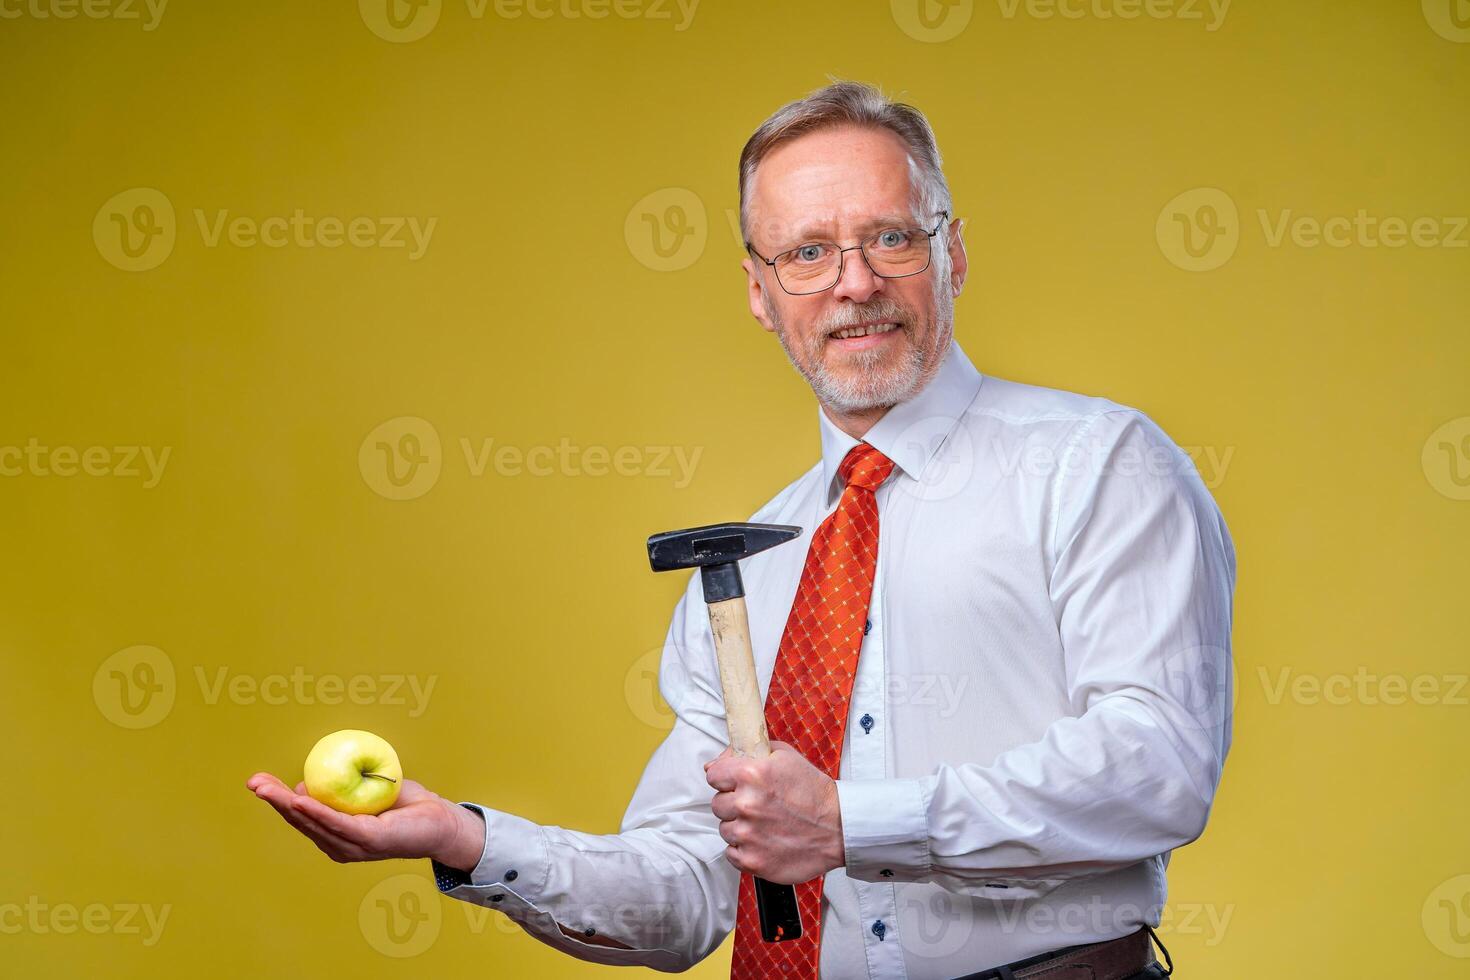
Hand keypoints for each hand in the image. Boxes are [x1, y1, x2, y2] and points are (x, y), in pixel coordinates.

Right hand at [245, 772, 484, 870]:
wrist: (440, 821)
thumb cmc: (404, 805)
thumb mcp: (366, 790)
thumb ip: (340, 788)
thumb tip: (310, 779)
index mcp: (336, 836)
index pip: (301, 818)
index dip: (278, 800)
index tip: (258, 782)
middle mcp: (339, 846)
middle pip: (300, 822)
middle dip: (274, 801)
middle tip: (253, 782)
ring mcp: (353, 846)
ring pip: (313, 823)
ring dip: (288, 805)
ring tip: (268, 789)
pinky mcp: (369, 840)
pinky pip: (338, 823)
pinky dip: (318, 812)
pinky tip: (301, 801)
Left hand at [703, 741, 844, 884]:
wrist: (839, 827)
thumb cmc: (813, 792)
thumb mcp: (783, 756)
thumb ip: (745, 753)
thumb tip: (712, 765)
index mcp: (751, 774)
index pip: (713, 775)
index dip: (725, 779)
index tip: (736, 785)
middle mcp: (746, 804)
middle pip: (718, 804)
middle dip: (734, 803)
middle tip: (759, 805)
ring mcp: (748, 835)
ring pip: (725, 829)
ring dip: (741, 827)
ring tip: (766, 824)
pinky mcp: (753, 860)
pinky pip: (732, 853)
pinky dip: (745, 849)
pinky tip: (764, 841)